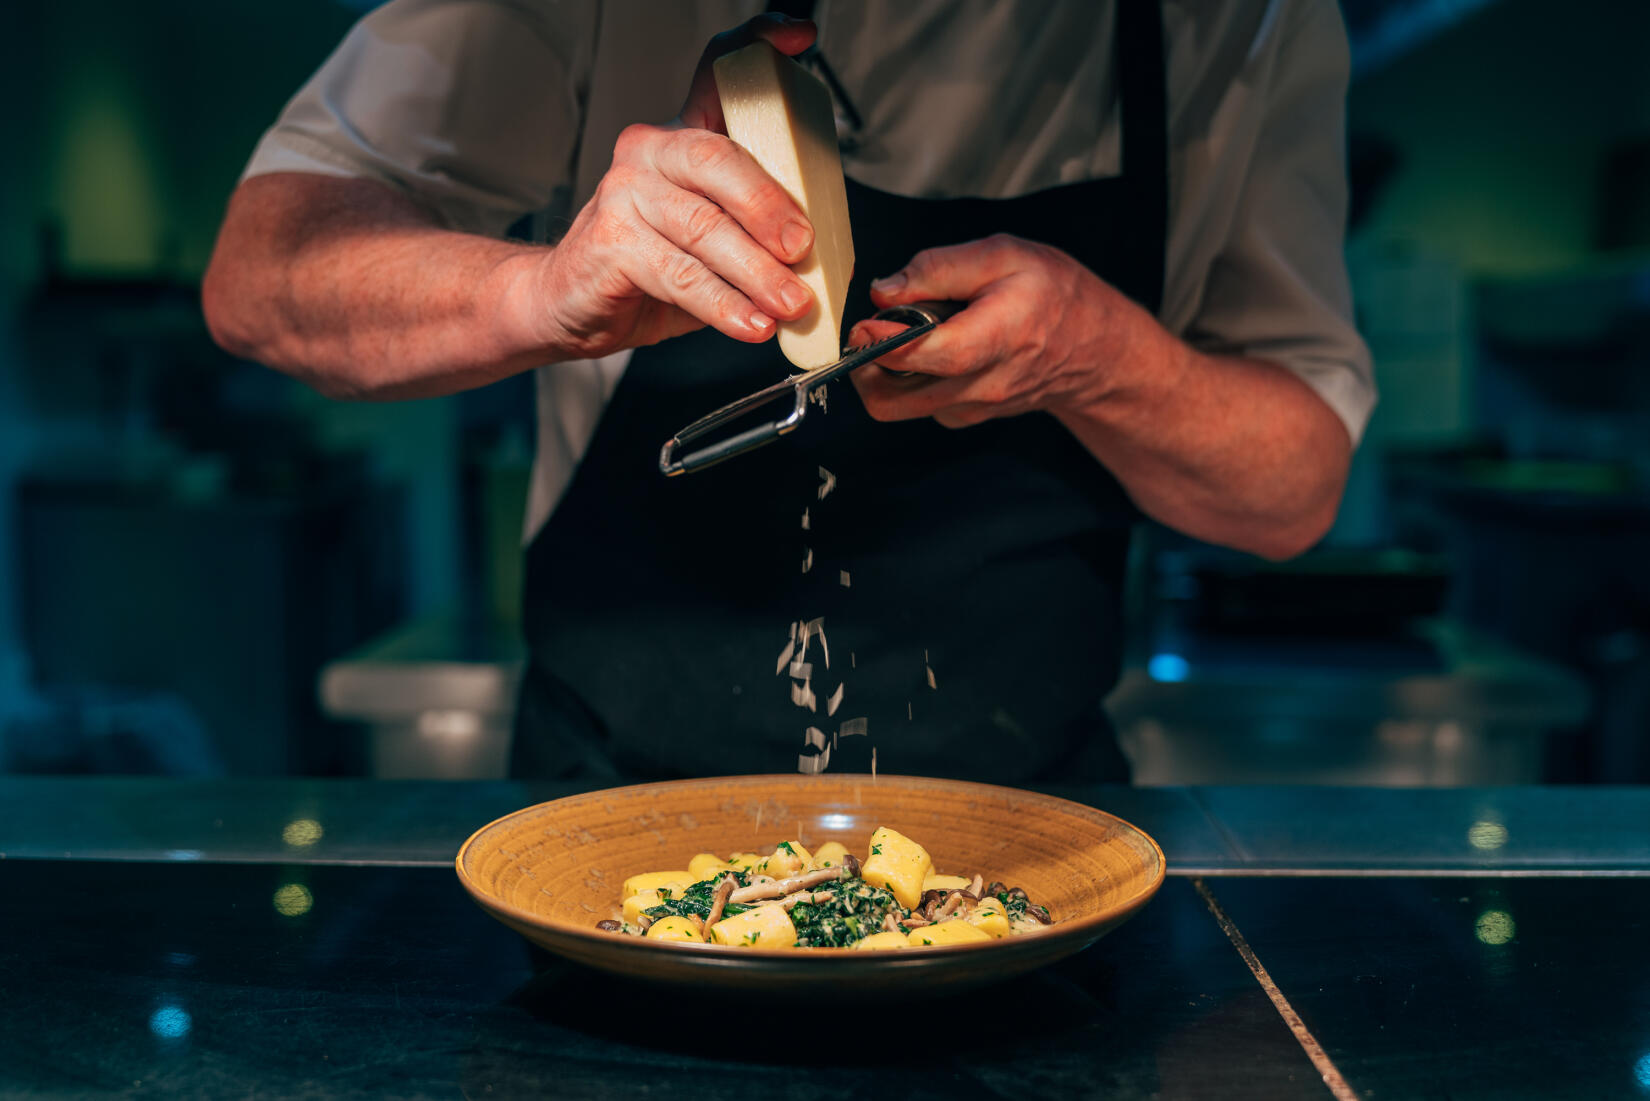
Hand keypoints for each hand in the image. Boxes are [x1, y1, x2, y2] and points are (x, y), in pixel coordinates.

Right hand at [534, 15, 819, 359]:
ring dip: (756, 271)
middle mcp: (651, 151)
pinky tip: (750, 323)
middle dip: (769, 206)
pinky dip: (722, 304)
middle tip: (803, 248)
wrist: (572, 301)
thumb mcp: (713, 236)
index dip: (759, 47)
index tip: (799, 38)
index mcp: (684, 137)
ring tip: (790, 302)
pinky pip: (679, 274)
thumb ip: (757, 226)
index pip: (718, 75)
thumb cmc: (650, 264)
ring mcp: (624, 192)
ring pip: (702, 226)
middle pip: (718, 158)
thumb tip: (820, 253)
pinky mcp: (609, 241)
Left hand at [847, 234, 1162, 427]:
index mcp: (995, 339)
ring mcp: (971, 408)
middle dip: (865, 366)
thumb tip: (884, 292)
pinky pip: (919, 404)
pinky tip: (934, 348)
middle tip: (870, 329)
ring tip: (909, 332)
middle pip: (893, 401)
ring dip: (885, 373)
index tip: (863, 322)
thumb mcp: (1005, 256)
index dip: (884, 341)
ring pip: (900, 406)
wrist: (1096, 350)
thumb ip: (940, 268)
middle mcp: (980, 387)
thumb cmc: (1055, 296)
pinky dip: (910, 378)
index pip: (926, 356)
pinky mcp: (965, 416)